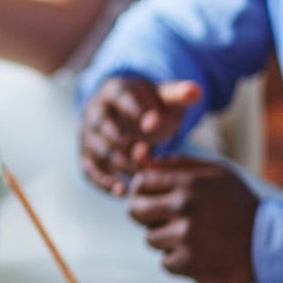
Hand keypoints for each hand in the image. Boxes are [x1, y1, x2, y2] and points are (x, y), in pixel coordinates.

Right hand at [80, 76, 200, 192]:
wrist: (132, 116)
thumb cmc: (152, 106)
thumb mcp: (167, 97)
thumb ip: (181, 94)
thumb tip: (196, 92)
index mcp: (114, 89)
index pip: (121, 97)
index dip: (136, 111)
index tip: (155, 125)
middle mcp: (94, 110)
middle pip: (104, 126)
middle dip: (125, 143)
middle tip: (147, 156)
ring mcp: (88, 134)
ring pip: (97, 150)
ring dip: (118, 164)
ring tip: (140, 177)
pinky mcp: (86, 155)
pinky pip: (89, 169)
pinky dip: (103, 182)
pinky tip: (123, 192)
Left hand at [127, 157, 257, 282]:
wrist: (270, 241)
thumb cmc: (238, 202)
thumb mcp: (215, 172)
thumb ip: (177, 164)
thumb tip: (141, 161)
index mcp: (190, 182)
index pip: (141, 182)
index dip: (144, 190)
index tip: (153, 196)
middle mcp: (185, 207)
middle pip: (136, 210)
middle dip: (145, 214)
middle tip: (163, 217)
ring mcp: (186, 237)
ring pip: (150, 238)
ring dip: (165, 238)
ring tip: (189, 235)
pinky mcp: (190, 263)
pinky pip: (165, 261)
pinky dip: (178, 259)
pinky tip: (197, 251)